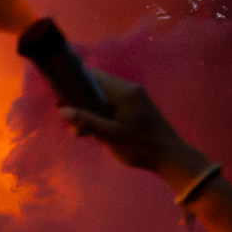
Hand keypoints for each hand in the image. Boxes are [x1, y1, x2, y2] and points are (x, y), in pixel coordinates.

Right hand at [61, 69, 213, 188]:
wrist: (169, 156)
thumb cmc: (139, 146)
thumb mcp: (110, 136)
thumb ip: (87, 121)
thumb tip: (62, 111)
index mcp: (124, 92)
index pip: (94, 76)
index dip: (75, 84)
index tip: (63, 100)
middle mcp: (130, 89)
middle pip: (98, 85)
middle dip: (81, 101)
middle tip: (73, 124)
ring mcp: (135, 97)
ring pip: (104, 96)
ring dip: (91, 110)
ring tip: (84, 132)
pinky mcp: (137, 107)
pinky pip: (113, 103)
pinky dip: (102, 113)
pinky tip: (99, 131)